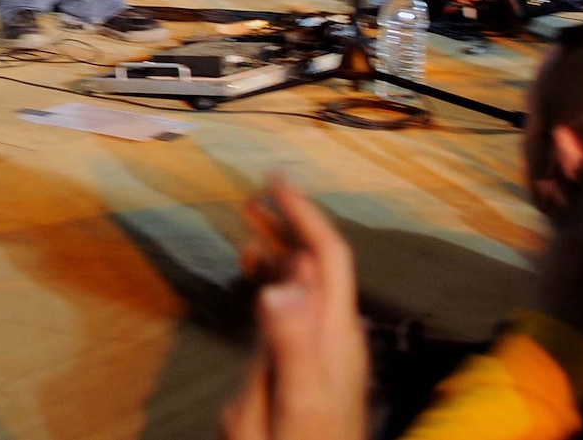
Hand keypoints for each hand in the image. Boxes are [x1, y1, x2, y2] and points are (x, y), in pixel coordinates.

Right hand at [222, 173, 368, 439]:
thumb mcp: (291, 403)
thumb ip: (287, 346)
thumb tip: (278, 287)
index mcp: (333, 336)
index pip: (327, 257)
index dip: (304, 213)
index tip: (275, 179)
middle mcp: (335, 334)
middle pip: (318, 263)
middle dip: (288, 223)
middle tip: (252, 195)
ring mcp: (326, 350)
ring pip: (306, 284)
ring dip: (280, 250)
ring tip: (247, 227)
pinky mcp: (313, 364)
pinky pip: (298, 308)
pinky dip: (276, 282)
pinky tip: (257, 280)